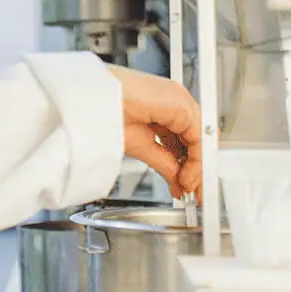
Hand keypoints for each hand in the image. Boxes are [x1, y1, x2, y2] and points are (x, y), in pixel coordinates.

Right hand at [105, 65, 201, 201]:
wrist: (90, 103)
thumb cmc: (103, 113)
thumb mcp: (140, 145)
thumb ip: (163, 161)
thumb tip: (177, 177)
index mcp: (164, 106)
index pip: (187, 137)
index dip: (189, 163)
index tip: (186, 186)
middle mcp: (174, 101)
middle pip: (197, 137)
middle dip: (196, 167)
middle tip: (191, 192)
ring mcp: (178, 100)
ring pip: (201, 137)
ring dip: (197, 166)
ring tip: (188, 187)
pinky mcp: (180, 103)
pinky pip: (199, 135)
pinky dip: (197, 159)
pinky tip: (188, 175)